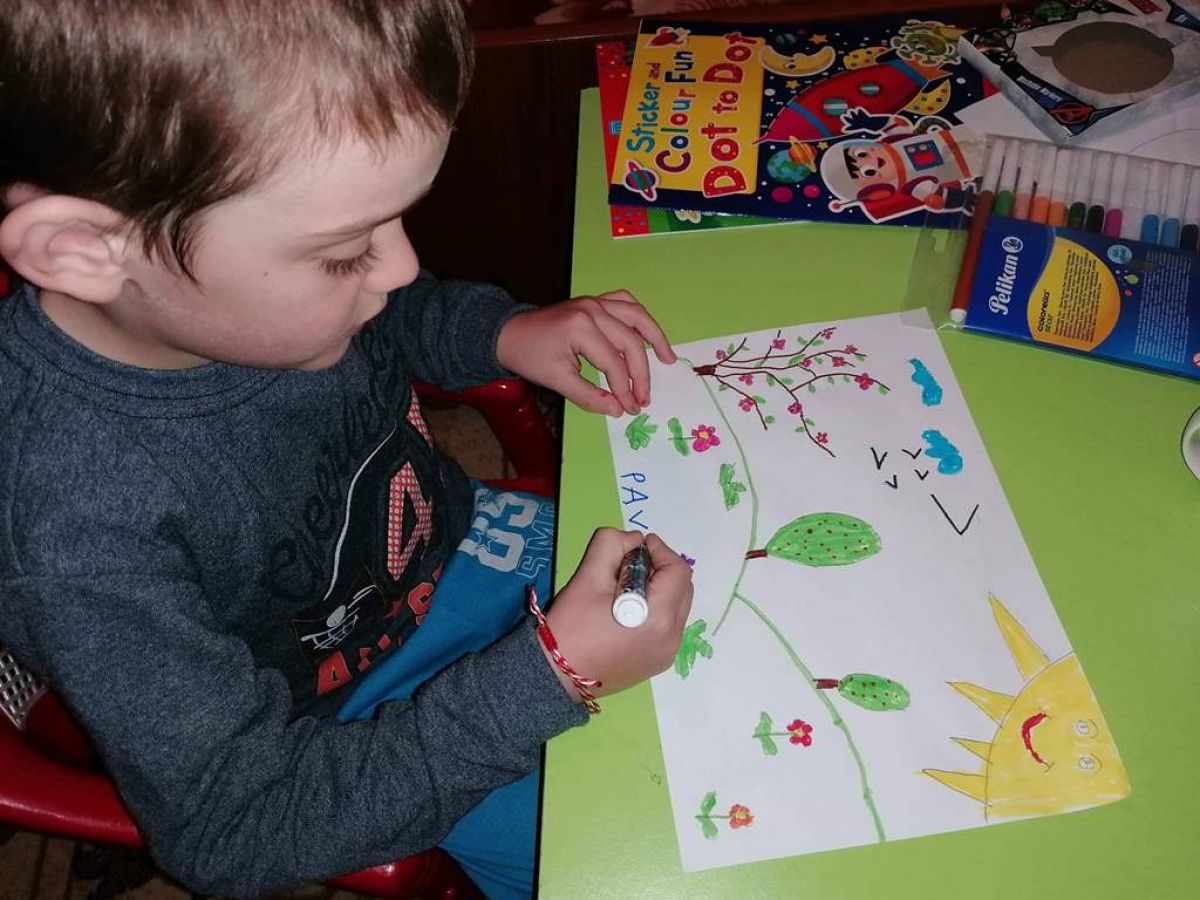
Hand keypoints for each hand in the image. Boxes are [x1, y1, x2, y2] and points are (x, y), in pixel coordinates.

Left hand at [496, 290, 676, 416]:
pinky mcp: (594, 301)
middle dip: (641, 373)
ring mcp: (594, 301)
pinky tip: (646, 335)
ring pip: (635, 315)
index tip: (631, 408)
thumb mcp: (557, 381)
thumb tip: (618, 410)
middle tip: (644, 398)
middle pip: (630, 342)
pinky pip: (624, 303)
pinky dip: (639, 318)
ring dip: (654, 337)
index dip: (626, 388)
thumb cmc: (529, 356)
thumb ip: (589, 396)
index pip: (614, 362)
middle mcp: (592, 309)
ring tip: (668, 359)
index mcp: (581, 327)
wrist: (508, 333)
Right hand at [541, 529, 692, 702]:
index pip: (677, 570)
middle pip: (682, 587)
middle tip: (630, 565)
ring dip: (660, 589)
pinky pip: (668, 625)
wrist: (555, 676)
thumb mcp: (587, 576)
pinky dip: (656, 609)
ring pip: (677, 606)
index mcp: (659, 617)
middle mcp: (672, 638)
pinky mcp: (658, 662)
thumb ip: (611, 545)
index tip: (637, 546)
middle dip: (661, 568)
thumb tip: (634, 541)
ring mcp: (667, 653)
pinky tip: (628, 611)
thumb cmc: (571, 627)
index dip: (659, 550)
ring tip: (627, 588)